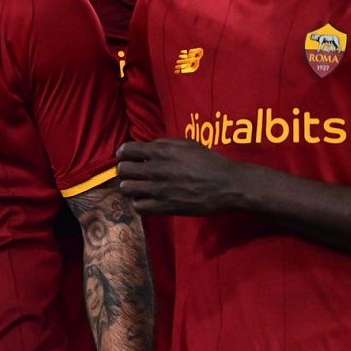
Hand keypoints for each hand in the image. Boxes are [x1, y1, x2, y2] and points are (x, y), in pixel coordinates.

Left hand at [117, 138, 256, 214]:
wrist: (227, 185)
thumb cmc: (209, 161)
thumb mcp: (187, 144)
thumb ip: (163, 143)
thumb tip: (146, 146)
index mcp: (161, 152)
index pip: (127, 150)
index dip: (123, 153)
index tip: (125, 156)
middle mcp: (156, 170)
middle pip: (123, 170)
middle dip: (125, 170)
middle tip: (132, 172)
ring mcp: (159, 190)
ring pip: (126, 188)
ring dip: (129, 186)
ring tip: (137, 187)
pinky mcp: (164, 207)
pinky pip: (138, 206)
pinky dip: (139, 203)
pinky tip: (146, 200)